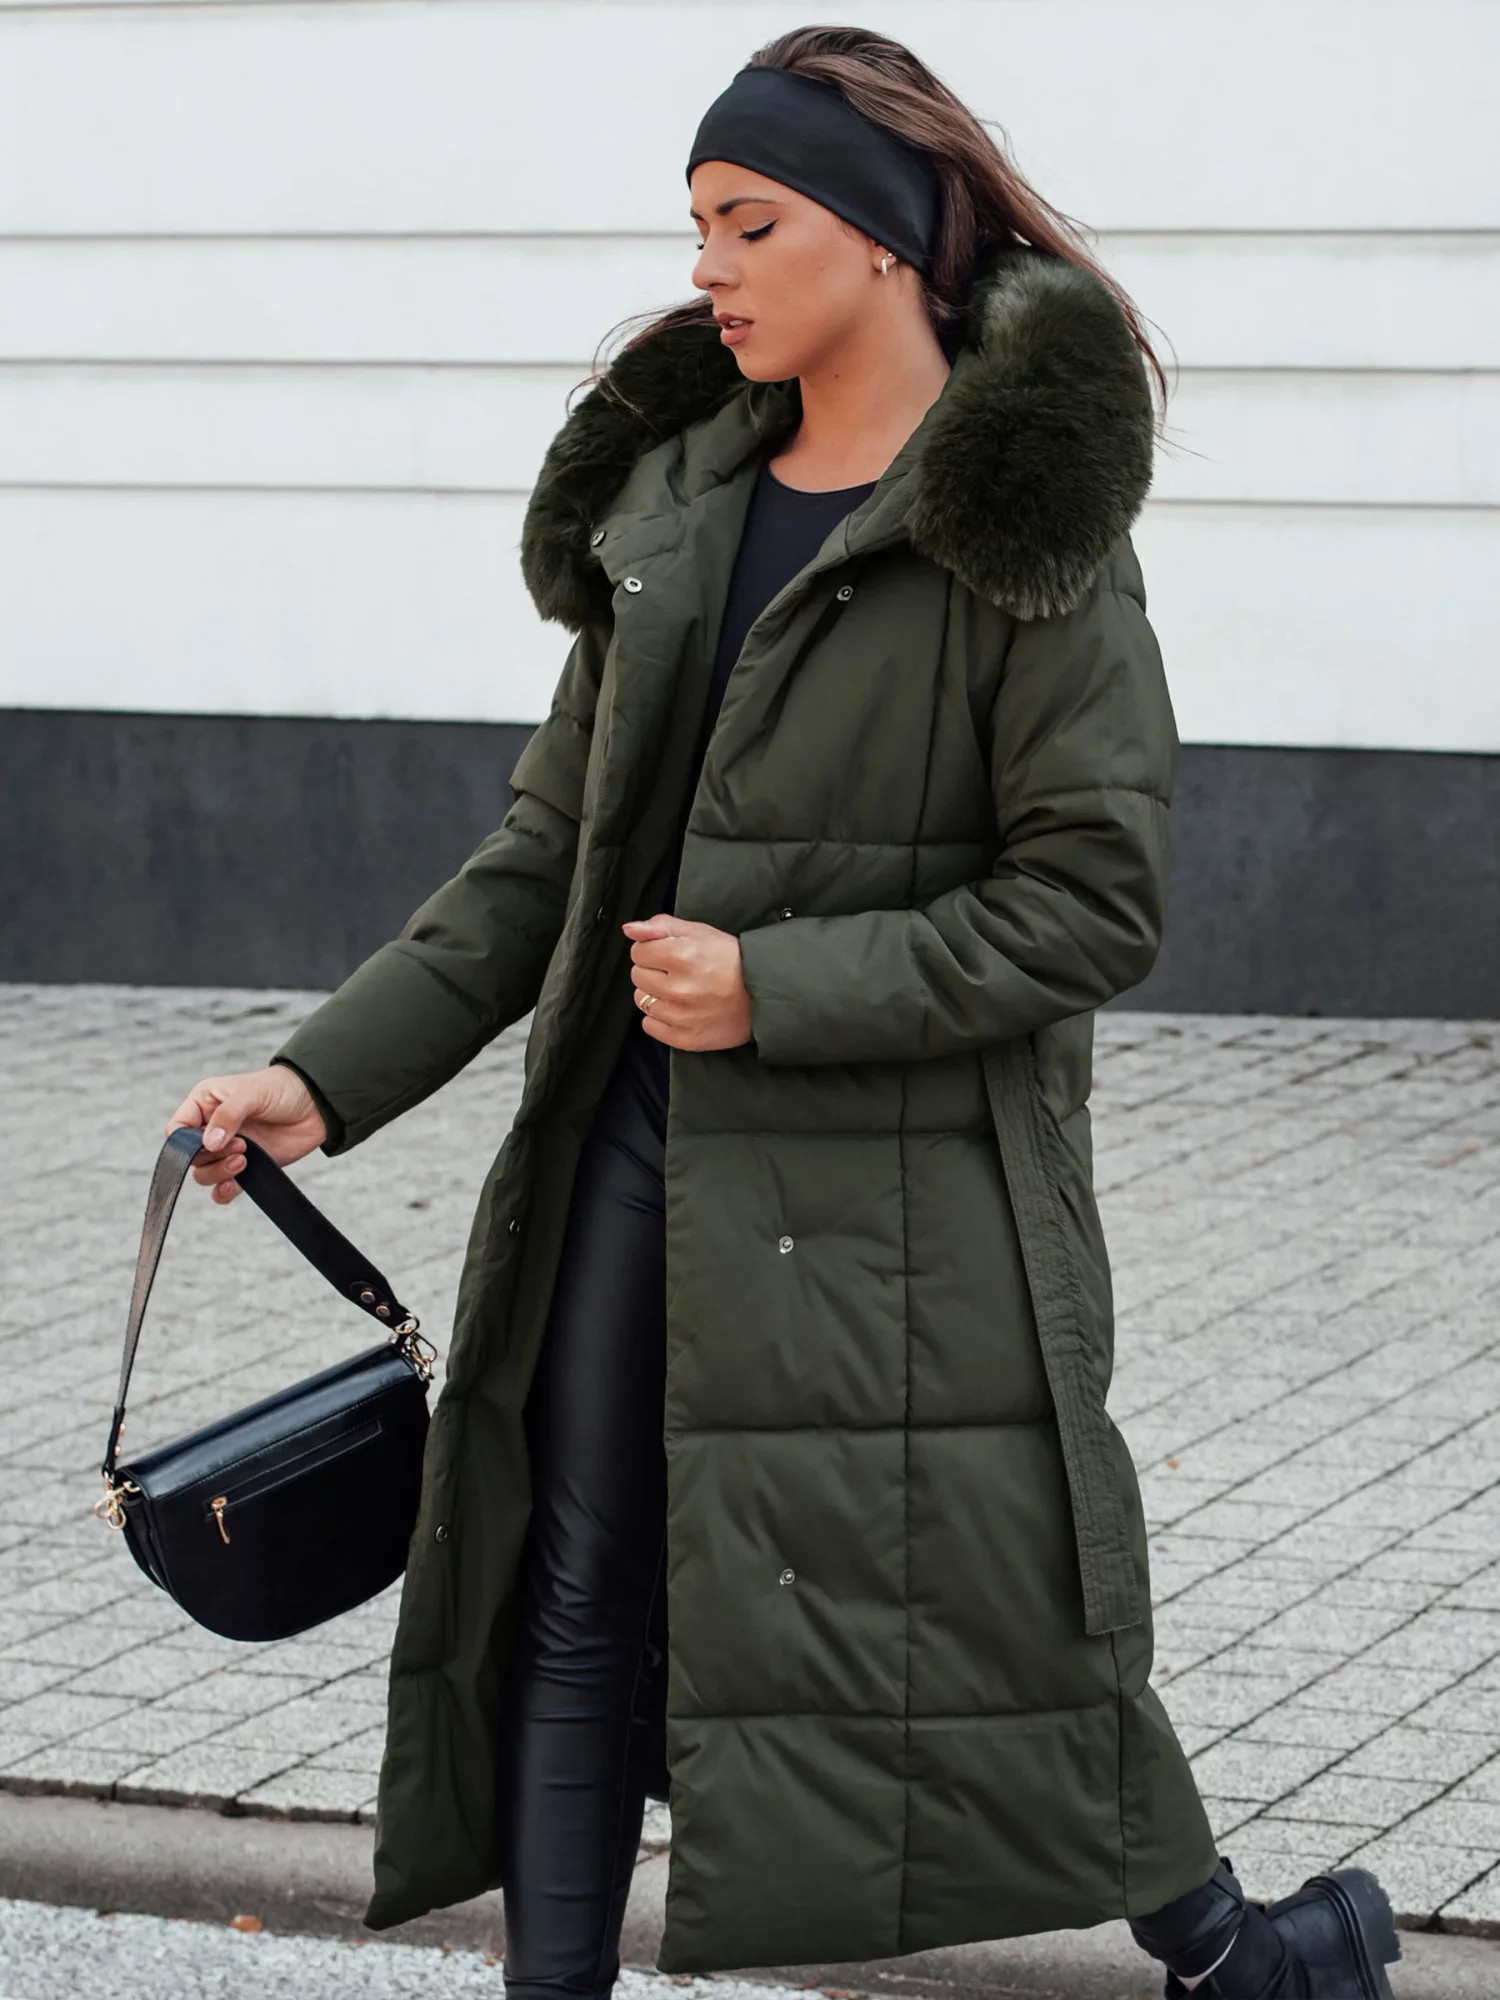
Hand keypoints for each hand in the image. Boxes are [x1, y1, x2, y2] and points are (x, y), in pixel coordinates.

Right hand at [166, 1065, 327, 1205]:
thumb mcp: (251, 1092)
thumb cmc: (281, 1088)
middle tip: (241, 1147)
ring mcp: (228, 1150)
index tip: (207, 1143)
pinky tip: (232, 1186)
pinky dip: (224, 1192)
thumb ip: (228, 1115)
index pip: (177, 1130)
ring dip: (219, 1173)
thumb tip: (209, 1143)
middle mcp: (212, 1128)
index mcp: (204, 1104)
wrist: (317, 1105)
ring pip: (205, 1174)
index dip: (184, 1142)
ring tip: (245, 1159)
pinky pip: (223, 1188)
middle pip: (191, 1157)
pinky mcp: (246, 1167)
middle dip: (210, 1157)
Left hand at [622, 914, 751, 1051]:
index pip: (638, 951)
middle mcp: (678, 988)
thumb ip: (661, 927)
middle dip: (653, 971)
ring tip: (680, 990)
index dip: (653, 950)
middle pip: (637, 975)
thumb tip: (630, 929)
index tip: (669, 954)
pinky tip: (679, 1009)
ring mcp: (681, 1016)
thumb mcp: (701, 932)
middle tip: (678, 972)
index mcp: (681, 956)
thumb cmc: (733, 961)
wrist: (764, 996)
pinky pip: (650, 1026)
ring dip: (656, 994)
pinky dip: (660, 1018)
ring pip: (642, 1000)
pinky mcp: (685, 1038)